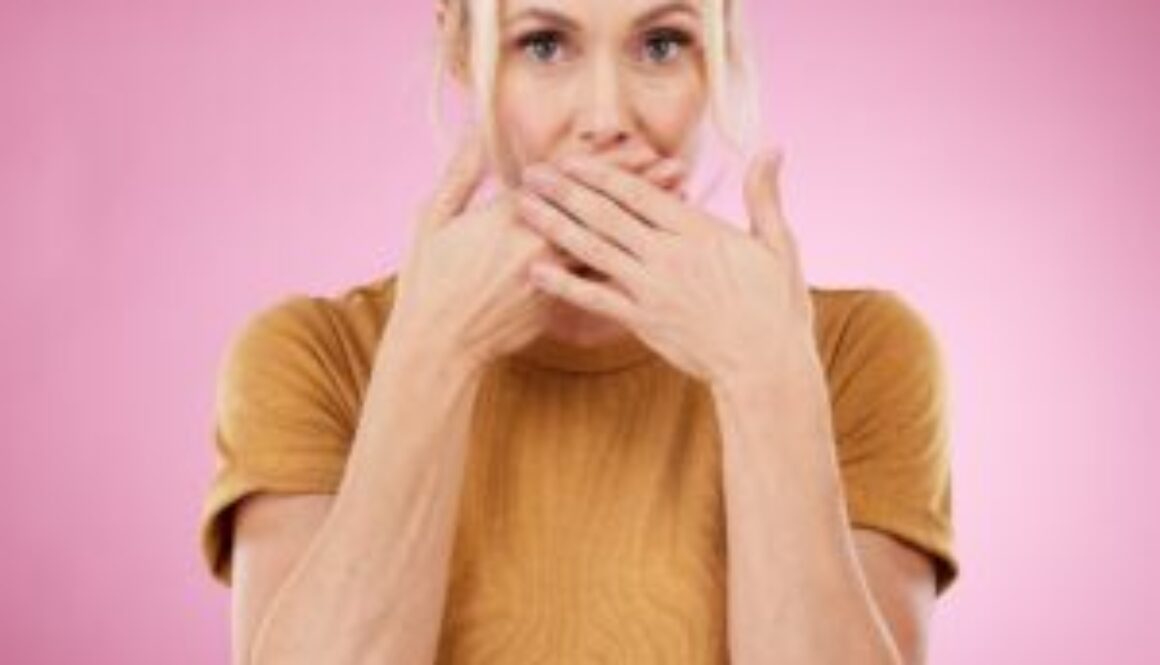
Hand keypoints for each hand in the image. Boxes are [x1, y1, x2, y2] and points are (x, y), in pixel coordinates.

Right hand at [388, 130, 691, 370]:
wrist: (436, 342)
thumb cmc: (430, 280)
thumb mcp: (434, 218)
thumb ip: (461, 174)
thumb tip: (474, 132)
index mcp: (506, 216)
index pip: (565, 179)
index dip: (605, 161)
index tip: (638, 145)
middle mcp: (534, 243)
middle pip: (595, 207)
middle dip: (638, 186)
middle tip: (675, 168)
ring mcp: (547, 276)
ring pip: (605, 242)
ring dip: (641, 224)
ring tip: (677, 209)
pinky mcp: (553, 305)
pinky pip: (594, 284)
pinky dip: (626, 264)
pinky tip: (653, 255)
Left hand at [514, 148, 819, 386]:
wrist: (765, 365)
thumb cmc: (776, 307)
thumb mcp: (779, 244)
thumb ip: (764, 195)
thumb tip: (772, 146)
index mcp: (699, 231)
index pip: (640, 193)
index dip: (601, 172)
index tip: (572, 158)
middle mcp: (669, 255)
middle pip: (607, 214)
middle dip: (565, 190)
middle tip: (531, 172)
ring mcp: (652, 288)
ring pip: (594, 249)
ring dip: (555, 226)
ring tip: (522, 208)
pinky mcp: (643, 321)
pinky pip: (595, 299)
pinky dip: (563, 285)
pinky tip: (534, 271)